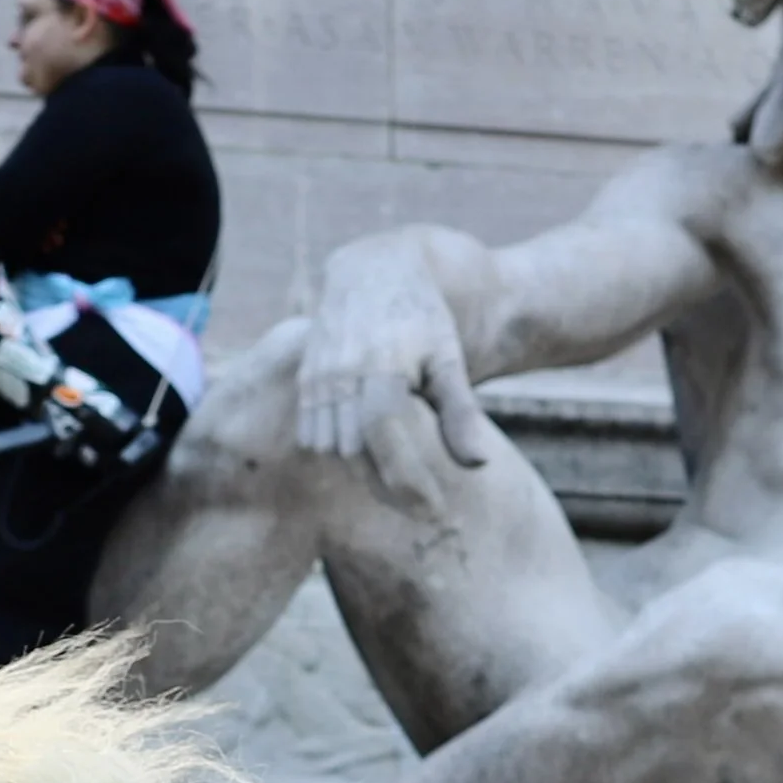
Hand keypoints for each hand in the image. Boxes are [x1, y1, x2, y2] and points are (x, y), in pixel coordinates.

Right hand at [296, 239, 492, 495]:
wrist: (374, 271)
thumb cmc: (422, 319)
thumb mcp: (449, 360)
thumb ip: (460, 414)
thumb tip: (478, 466)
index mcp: (381, 364)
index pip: (385, 436)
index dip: (407, 480)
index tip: (434, 510)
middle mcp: (342, 371)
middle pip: (358, 452)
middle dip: (390, 486)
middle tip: (423, 505)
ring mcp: (318, 376)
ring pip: (335, 449)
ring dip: (365, 473)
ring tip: (400, 480)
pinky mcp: (305, 381)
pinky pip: (316, 435)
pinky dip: (342, 452)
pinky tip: (372, 454)